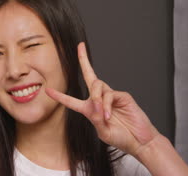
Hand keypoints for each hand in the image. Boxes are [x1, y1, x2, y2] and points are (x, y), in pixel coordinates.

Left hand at [45, 42, 159, 155]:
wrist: (139, 141)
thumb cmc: (121, 138)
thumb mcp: (103, 132)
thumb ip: (96, 119)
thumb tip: (95, 105)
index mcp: (90, 110)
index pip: (71, 101)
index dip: (60, 96)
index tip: (48, 90)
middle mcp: (99, 99)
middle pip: (89, 75)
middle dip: (84, 60)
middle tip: (80, 46)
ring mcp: (111, 96)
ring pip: (97, 86)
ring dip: (97, 99)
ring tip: (103, 115)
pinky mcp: (122, 96)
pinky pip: (109, 94)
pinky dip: (106, 105)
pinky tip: (109, 115)